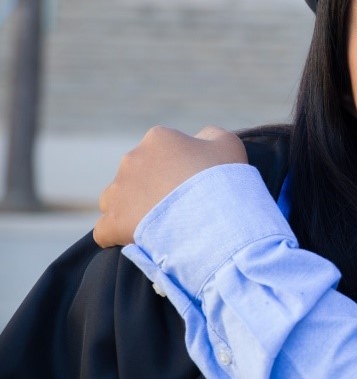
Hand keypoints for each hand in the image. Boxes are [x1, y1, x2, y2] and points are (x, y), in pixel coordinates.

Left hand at [93, 125, 246, 247]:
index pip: (161, 152)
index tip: (192, 187)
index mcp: (159, 139)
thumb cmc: (224, 180)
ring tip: (159, 227)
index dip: (177, 170)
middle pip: (138, 174)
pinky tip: (139, 242)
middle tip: (178, 208)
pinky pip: (106, 230)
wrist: (214, 220)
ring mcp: (118, 191)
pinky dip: (119, 236)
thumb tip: (198, 140)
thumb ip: (209, 136)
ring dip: (133, 211)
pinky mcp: (111, 222)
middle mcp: (132, 159)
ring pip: (117, 200)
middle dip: (153, 189)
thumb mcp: (228, 144)